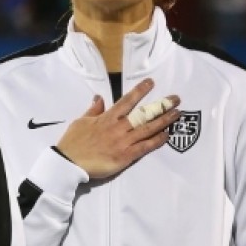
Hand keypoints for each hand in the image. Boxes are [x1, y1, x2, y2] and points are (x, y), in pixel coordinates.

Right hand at [56, 78, 180, 178]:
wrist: (69, 163)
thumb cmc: (73, 142)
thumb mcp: (81, 121)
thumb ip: (93, 110)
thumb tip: (99, 98)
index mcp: (107, 118)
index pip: (127, 101)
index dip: (140, 91)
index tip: (151, 83)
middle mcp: (118, 127)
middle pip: (143, 114)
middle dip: (160, 105)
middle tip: (175, 99)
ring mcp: (123, 142)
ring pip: (147, 129)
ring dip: (163, 121)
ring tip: (176, 113)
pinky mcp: (125, 156)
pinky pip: (144, 147)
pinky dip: (156, 141)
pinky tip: (166, 135)